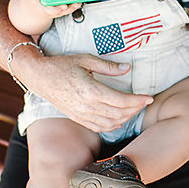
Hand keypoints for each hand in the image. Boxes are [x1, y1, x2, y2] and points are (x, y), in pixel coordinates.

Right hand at [15, 51, 152, 132]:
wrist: (39, 77)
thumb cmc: (62, 65)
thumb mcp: (85, 60)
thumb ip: (108, 66)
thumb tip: (127, 68)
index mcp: (91, 90)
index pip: (122, 100)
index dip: (138, 100)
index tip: (149, 97)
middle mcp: (87, 106)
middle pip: (119, 113)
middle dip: (136, 108)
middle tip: (145, 102)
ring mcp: (81, 115)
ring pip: (111, 123)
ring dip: (126, 117)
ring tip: (134, 108)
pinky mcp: (78, 119)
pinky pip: (100, 127)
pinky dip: (113, 125)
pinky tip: (120, 118)